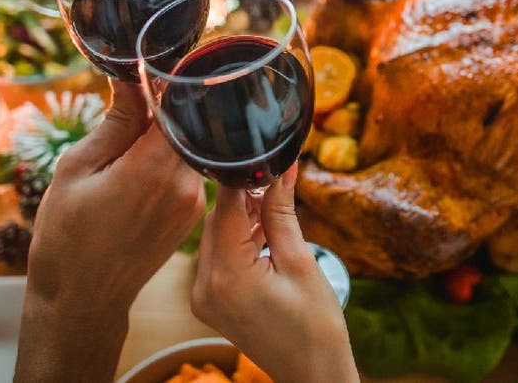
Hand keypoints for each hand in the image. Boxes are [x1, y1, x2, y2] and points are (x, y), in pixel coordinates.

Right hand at [16, 81, 205, 382]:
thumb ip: (115, 122)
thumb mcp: (77, 168)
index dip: (169, 80)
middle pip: (188, 124)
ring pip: (187, 146)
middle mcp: (185, 185)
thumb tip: (134, 79)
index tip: (152, 61)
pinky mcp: (191, 213)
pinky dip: (167, 157)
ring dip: (165, 132)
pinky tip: (139, 158)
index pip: (180, 107)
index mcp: (154, 170)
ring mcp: (193, 202)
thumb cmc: (67, 236)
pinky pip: (186, 169)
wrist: (82, 298)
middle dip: (164, 104)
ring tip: (129, 127)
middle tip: (135, 88)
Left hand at [191, 164, 358, 382]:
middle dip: (244, 197)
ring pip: (215, 235)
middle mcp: (204, 286)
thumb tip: (281, 168)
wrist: (311, 374)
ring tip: (274, 209)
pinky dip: (236, 240)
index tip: (262, 156)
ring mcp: (202, 297)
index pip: (226, 206)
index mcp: (228, 275)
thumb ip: (281, 211)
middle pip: (217, 219)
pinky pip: (216, 256)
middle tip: (274, 180)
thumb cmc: (315, 326)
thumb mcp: (300, 261)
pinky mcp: (208, 301)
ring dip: (241, 218)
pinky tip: (262, 233)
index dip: (244, 178)